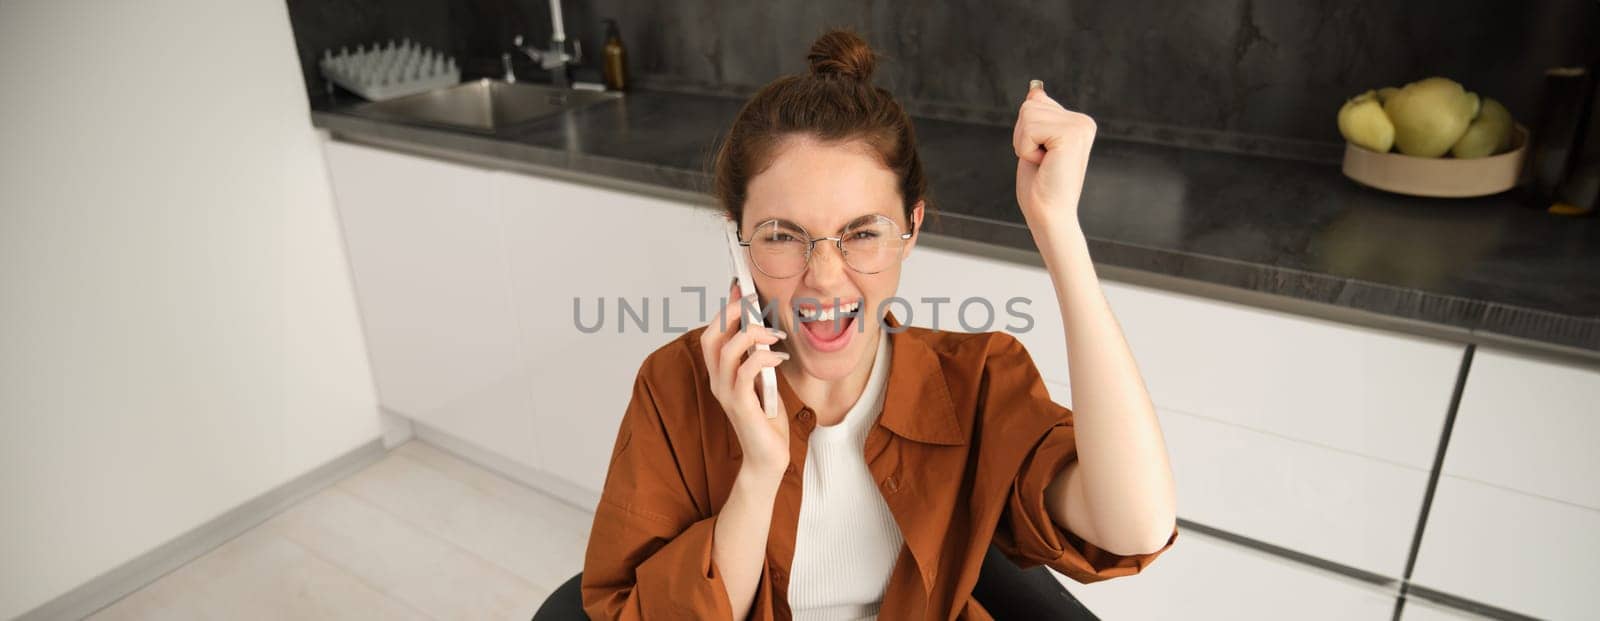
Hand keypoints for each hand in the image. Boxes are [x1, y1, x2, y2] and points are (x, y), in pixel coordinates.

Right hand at [699, 280, 791, 477]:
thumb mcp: (763, 380)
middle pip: (712, 337)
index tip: (741, 288)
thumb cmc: (767, 419)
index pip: (713, 334)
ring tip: (775, 335)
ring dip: (752, 335)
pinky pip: (745, 373)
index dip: (725, 309)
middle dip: (732, 314)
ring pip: (727, 351)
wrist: (768, 458)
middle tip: (755, 302)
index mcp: (720, 374)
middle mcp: (717, 381)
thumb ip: (758, 358)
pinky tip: (779, 358)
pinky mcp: (740, 406)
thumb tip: (763, 329)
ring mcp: (725, 394)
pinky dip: (762, 358)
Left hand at [1013, 80, 1096, 229]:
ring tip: (1043, 163)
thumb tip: (1035, 90)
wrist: (1049, 215)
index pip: (1035, 103)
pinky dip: (1026, 149)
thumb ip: (1038, 116)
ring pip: (1028, 114)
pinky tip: (1044, 164)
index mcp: (1077, 122)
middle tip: (1041, 161)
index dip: (1025, 132)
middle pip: (1030, 105)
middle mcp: (1083, 121)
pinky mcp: (1071, 134)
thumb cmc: (1040, 186)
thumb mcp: (1034, 143)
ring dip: (1024, 143)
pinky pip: (1029, 128)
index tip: (1042, 155)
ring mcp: (1080, 126)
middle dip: (1023, 136)